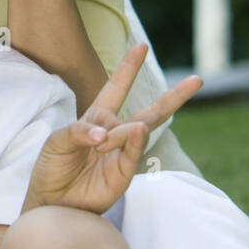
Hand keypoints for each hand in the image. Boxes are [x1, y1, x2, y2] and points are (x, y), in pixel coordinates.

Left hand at [23, 44, 201, 216]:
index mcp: (96, 118)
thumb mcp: (57, 141)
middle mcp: (114, 133)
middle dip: (174, 96)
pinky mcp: (124, 174)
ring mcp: (122, 153)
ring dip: (128, 129)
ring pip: (140, 130)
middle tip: (197, 79)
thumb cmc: (51, 167)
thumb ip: (79, 132)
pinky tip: (135, 132)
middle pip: (150, 111)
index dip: (128, 67)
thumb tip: (104, 135)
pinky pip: (133, 153)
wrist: (51, 202)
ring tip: (100, 144)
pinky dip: (134, 142)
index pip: (116, 87)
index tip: (141, 46)